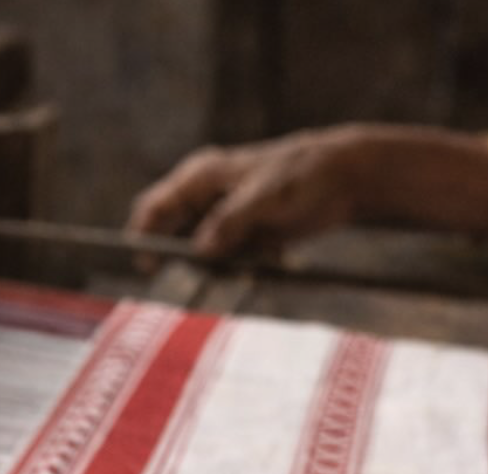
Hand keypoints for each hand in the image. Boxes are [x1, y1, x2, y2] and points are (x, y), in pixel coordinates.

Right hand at [127, 127, 364, 259]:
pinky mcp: (239, 238)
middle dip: (177, 261)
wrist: (345, 178)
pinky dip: (235, 270)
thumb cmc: (304, 175)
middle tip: (190, 283)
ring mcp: (220, 219)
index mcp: (200, 177)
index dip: (141, 236)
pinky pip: (224, 263)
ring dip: (211, 270)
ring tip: (244, 263)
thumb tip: (199, 251)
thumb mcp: (266, 197)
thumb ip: (230, 222)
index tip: (145, 267)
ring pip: (198, 254)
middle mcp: (203, 198)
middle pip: (170, 235)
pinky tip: (263, 260)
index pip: (154, 208)